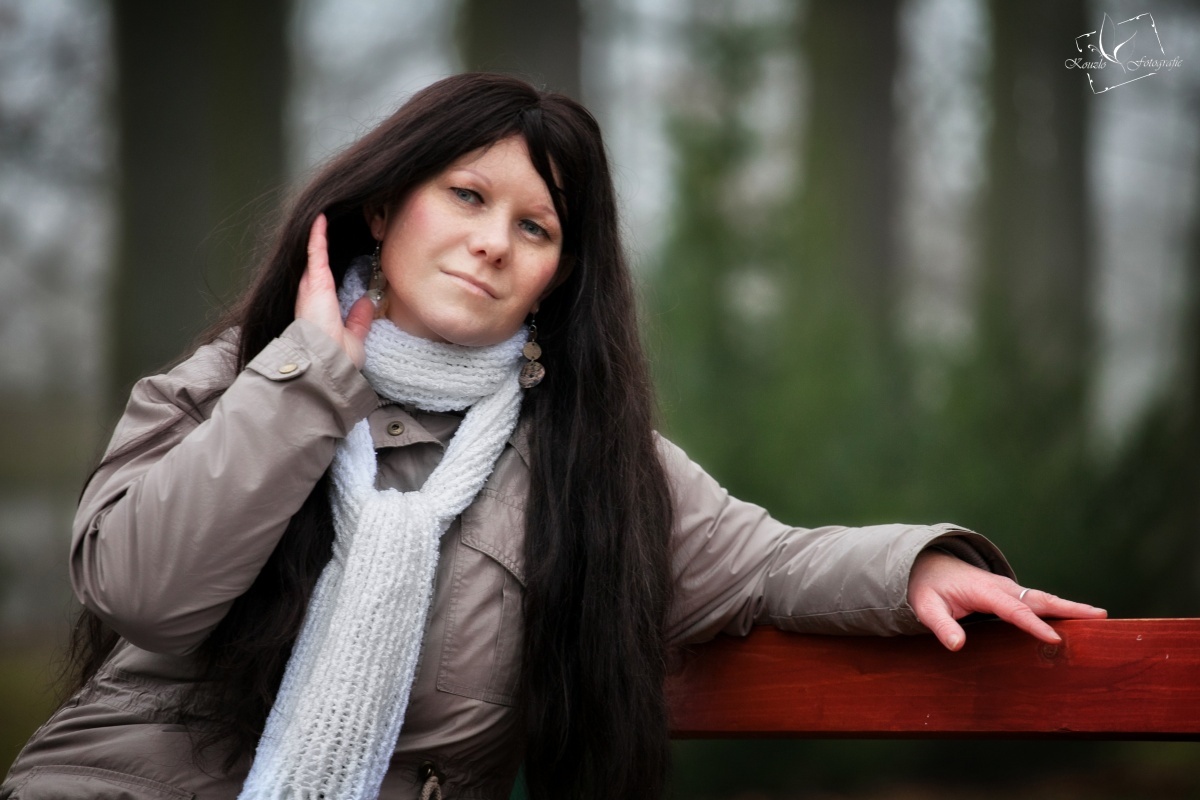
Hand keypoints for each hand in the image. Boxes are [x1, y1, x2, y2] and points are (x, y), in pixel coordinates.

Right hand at [295, 214, 373, 368]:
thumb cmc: (337, 358)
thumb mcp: (353, 336)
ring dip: (319, 235)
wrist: (327, 363)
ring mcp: (311, 287)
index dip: (330, 262)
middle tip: (328, 222)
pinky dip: (318, 234)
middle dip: (321, 244)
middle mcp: (312, 294)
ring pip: (314, 253)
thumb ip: (358, 319)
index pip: (325, 278)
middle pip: (317, 262)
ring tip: (323, 214)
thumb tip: (367, 303)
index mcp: (321, 307)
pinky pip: (315, 251)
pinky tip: (321, 217)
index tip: (340, 248)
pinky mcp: (314, 282)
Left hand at [907, 550, 1106, 650]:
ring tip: (1100, 617)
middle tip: (1100, 616)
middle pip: (1039, 599)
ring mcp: (1007, 589)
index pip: (1013, 610)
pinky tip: (1074, 620)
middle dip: (1068, 608)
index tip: (1054, 639)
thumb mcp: (926, 607)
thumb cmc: (927, 589)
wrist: (927, 565)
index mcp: (983, 591)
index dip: (1033, 625)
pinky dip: (1058, 609)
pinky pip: (1037, 602)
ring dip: (1070, 608)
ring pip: (1042, 599)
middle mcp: (1000, 587)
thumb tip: (956, 645)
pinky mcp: (1009, 594)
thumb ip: (941, 626)